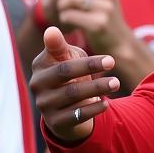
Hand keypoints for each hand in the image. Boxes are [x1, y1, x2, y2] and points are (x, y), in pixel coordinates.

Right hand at [30, 26, 119, 141]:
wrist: (62, 108)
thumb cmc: (67, 74)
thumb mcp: (65, 58)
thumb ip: (60, 46)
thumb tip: (51, 30)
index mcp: (40, 65)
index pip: (63, 59)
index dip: (86, 61)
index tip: (110, 60)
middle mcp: (38, 85)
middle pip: (65, 74)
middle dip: (91, 69)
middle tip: (113, 64)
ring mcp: (45, 104)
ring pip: (72, 95)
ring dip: (97, 88)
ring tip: (115, 83)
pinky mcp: (54, 122)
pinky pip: (76, 115)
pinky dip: (93, 109)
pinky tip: (106, 103)